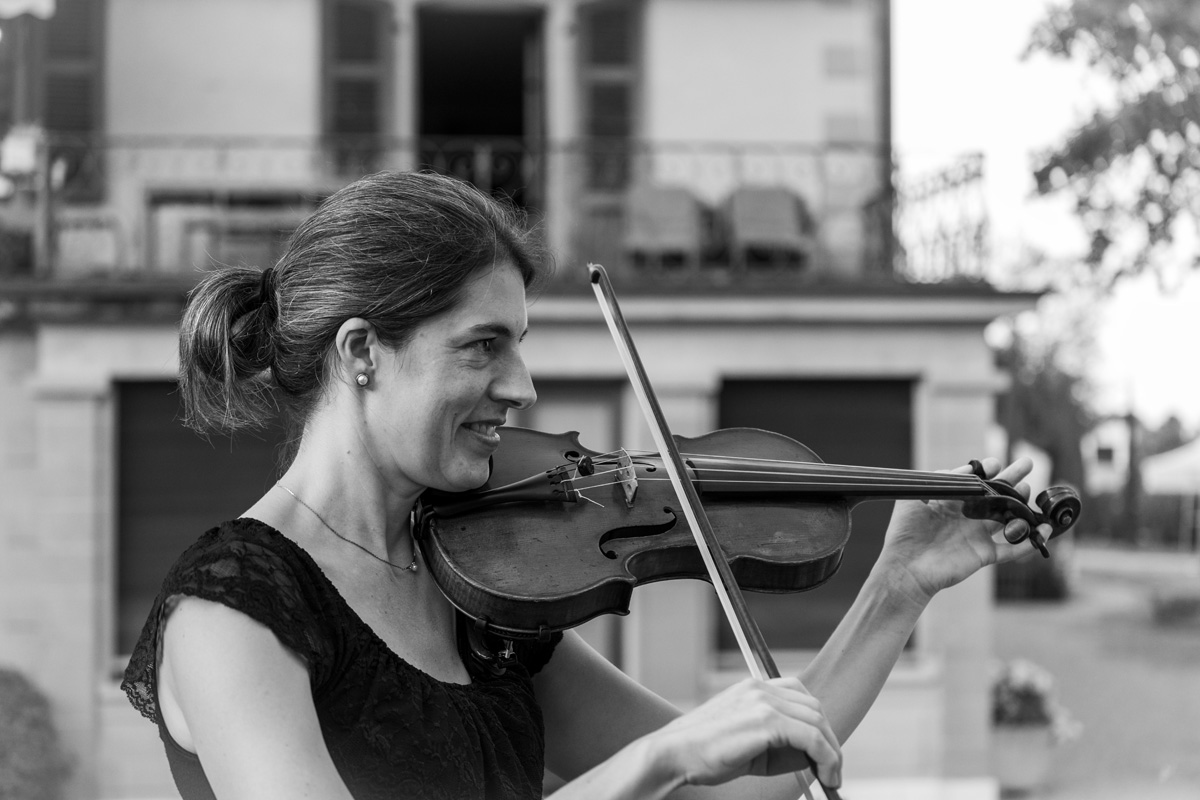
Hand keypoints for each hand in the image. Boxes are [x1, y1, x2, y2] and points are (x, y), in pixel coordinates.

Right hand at [649, 676, 841, 789]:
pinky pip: (811, 737)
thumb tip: (813, 756)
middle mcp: (760, 688)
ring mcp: (763, 702)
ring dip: (831, 751)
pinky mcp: (766, 721)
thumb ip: (778, 741)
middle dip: (829, 739)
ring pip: (817, 721)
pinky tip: (825, 774)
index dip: (816, 722)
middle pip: (814, 708)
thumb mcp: (748, 742)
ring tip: (831, 776)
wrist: (673, 755)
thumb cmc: (705, 754)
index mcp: (753, 688)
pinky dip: (826, 757)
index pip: (800, 695)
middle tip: (831, 768)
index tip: (822, 748)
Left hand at [876, 457, 1052, 606]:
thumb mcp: (917, 498)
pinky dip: (1029, 542)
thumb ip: (941, 481)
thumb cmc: (904, 532)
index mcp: (950, 503)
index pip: (974, 483)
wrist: (905, 568)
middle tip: (1027, 463)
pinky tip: (1045, 530)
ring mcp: (976, 536)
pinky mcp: (983, 555)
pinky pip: (1012, 549)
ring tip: (1028, 489)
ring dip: (1021, 505)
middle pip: (995, 496)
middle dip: (1011, 479)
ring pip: (1007, 519)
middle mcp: (966, 517)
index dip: (986, 471)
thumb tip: (967, 471)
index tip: (995, 463)